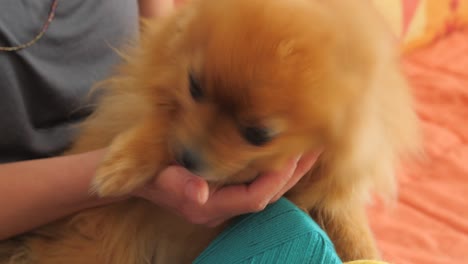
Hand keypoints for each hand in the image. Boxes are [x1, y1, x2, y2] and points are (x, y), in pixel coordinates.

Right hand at [134, 151, 319, 226]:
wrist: (139, 177)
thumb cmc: (150, 173)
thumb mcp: (161, 177)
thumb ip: (181, 186)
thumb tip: (200, 193)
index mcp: (210, 207)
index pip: (254, 198)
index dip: (275, 180)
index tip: (292, 155)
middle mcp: (222, 208)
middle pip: (267, 196)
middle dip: (292, 175)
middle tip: (314, 150)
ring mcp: (225, 200)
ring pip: (266, 190)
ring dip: (288, 171)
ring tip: (309, 150)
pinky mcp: (225, 190)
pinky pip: (257, 183)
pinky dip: (274, 169)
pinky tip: (286, 153)